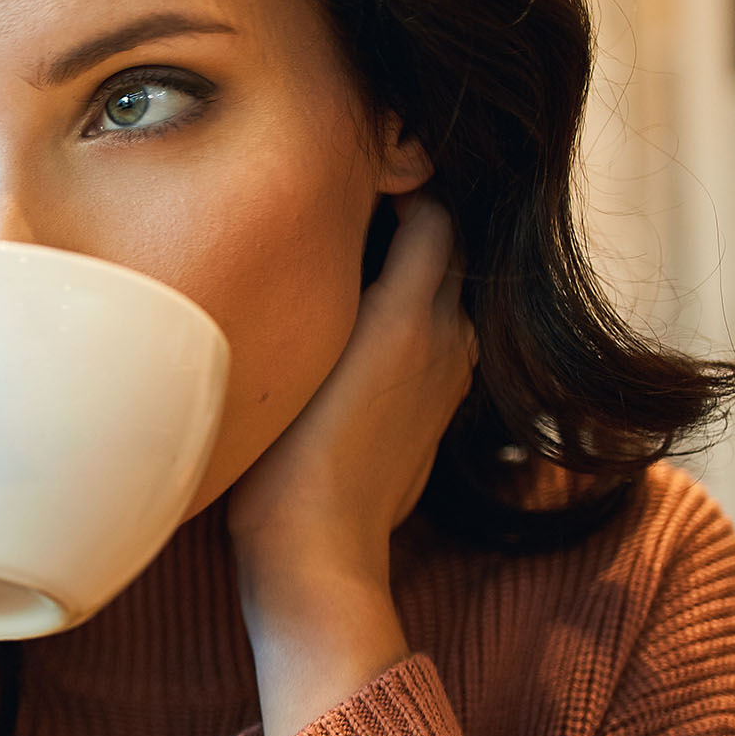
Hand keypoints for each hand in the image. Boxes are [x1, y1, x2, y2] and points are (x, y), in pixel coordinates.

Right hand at [226, 193, 477, 735]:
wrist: (318, 552)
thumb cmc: (286, 458)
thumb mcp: (295, 350)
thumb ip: (322, 281)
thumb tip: (327, 225)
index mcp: (415, 314)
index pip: (434, 215)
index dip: (402, 189)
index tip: (354, 182)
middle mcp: (447, 340)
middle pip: (446, 255)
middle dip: (408, 230)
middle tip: (343, 223)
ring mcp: (448, 383)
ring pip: (442, 302)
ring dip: (407, 282)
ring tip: (344, 281)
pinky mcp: (434, 420)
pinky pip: (433, 349)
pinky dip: (406, 330)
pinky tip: (352, 348)